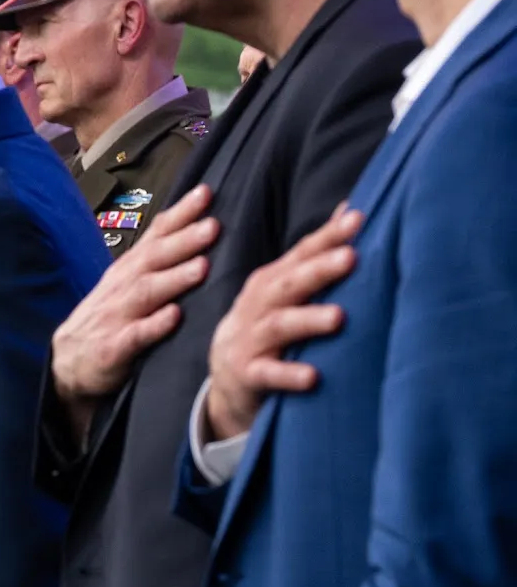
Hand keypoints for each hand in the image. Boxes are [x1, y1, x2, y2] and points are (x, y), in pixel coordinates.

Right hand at [50, 184, 219, 443]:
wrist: (66, 364)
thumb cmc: (106, 319)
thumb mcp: (124, 284)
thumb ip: (155, 259)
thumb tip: (195, 226)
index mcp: (128, 270)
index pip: (154, 236)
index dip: (179, 214)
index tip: (206, 193)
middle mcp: (122, 287)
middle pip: (153, 259)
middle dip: (183, 241)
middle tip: (212, 226)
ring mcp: (116, 317)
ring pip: (145, 293)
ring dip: (173, 279)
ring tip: (201, 267)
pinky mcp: (113, 349)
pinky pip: (135, 336)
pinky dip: (154, 325)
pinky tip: (174, 317)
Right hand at [204, 205, 360, 441]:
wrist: (227, 377)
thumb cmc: (267, 324)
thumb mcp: (285, 287)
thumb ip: (315, 254)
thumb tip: (352, 209)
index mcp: (272, 281)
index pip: (302, 254)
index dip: (328, 236)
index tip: (359, 218)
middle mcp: (259, 305)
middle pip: (289, 283)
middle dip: (319, 270)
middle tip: (351, 258)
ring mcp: (251, 339)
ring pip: (279, 326)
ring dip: (307, 320)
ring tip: (338, 317)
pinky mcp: (248, 373)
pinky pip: (268, 374)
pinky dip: (288, 374)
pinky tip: (312, 377)